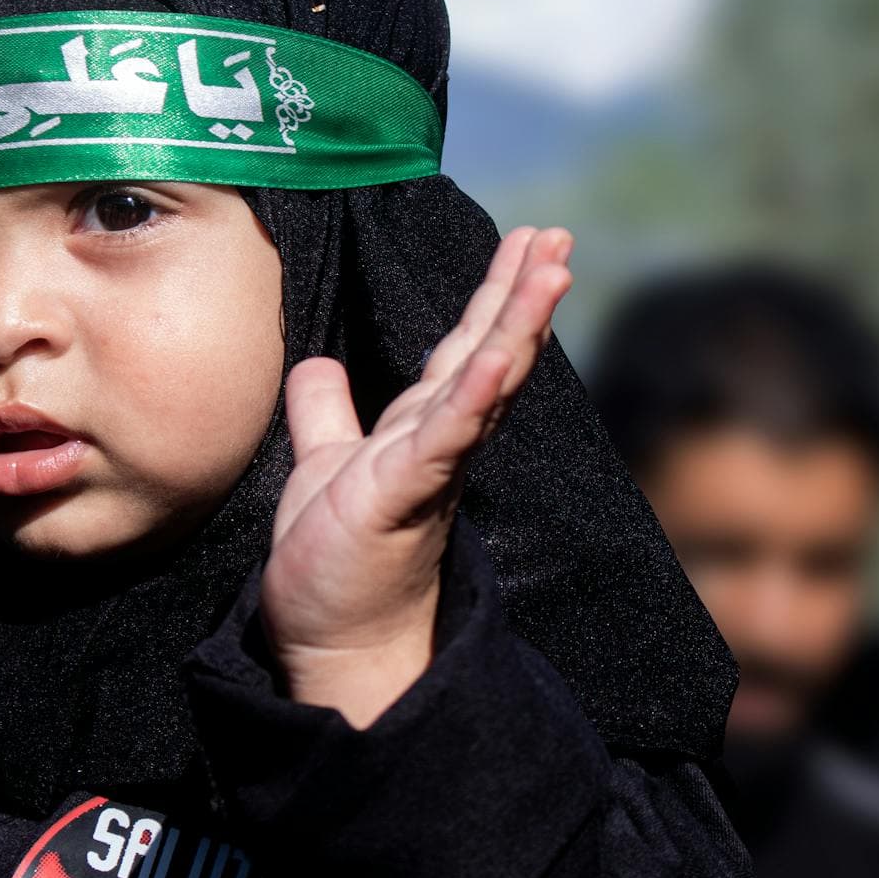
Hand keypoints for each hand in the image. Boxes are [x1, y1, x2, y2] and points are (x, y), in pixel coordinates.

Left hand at [262, 227, 573, 726]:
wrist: (333, 642)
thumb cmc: (335, 562)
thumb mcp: (322, 466)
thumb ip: (326, 415)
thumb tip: (318, 364)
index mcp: (421, 429)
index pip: (465, 348)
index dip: (496, 294)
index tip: (530, 242)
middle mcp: (437, 443)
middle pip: (490, 352)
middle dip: (524, 293)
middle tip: (560, 236)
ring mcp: (428, 469)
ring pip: (484, 384)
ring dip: (519, 325)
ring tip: (553, 268)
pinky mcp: (404, 497)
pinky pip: (445, 439)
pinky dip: (475, 396)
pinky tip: (499, 357)